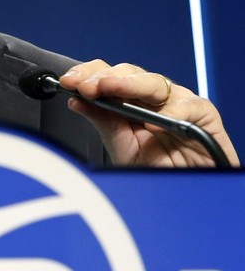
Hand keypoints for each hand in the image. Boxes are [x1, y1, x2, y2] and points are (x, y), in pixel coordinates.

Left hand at [59, 60, 238, 167]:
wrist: (188, 197)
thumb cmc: (156, 171)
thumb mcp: (122, 149)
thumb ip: (104, 124)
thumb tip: (76, 100)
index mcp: (130, 102)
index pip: (107, 77)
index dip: (88, 75)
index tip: (68, 82)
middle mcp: (152, 97)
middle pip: (128, 73)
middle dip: (103, 78)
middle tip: (86, 86)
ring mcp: (177, 102)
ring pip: (154, 82)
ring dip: (128, 84)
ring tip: (108, 89)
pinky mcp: (203, 114)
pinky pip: (189, 105)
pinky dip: (172, 111)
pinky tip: (154, 122)